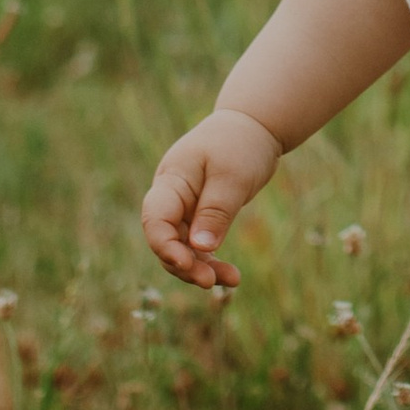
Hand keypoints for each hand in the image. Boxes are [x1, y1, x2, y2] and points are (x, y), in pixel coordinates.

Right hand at [142, 108, 282, 294]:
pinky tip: (232, 277)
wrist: (253, 128)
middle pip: (166, 240)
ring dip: (201, 268)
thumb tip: (199, 249)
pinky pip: (198, 248)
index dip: (165, 246)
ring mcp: (183, 210)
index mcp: (171, 180)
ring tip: (231, 280)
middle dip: (184, 264)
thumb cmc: (239, 144)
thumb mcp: (231, 176)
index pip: (156, 218)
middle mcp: (172, 198)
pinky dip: (212, 262)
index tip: (187, 264)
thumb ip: (215, 211)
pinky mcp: (199, 219)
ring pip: (182, 249)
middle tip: (210, 281)